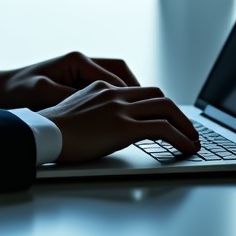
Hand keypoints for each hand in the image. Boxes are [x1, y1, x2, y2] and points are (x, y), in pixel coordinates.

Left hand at [0, 51, 140, 110]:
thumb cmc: (17, 90)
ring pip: (117, 80)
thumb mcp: (43, 94)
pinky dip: (118, 101)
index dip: (133, 94)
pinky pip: (106, 89)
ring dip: (131, 96)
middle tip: (155, 113)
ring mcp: (80, 72)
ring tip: (144, 116)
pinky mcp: (76, 83)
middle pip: (123, 74)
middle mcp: (82, 63)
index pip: (117, 75)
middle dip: (140, 92)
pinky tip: (121, 118)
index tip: (147, 111)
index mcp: (76, 61)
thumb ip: (69, 97)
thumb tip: (95, 103)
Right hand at [39, 80, 199, 163]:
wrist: (42, 131)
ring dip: (185, 125)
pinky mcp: (124, 127)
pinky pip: (162, 128)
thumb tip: (100, 127)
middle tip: (187, 129)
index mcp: (102, 87)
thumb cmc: (51, 129)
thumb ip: (92, 113)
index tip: (168, 118)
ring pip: (166, 108)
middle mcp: (115, 93)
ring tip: (193, 140)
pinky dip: (180, 137)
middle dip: (177, 113)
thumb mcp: (74, 112)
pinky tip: (187, 148)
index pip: (140, 91)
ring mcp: (120, 108)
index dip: (158, 104)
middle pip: (158, 96)